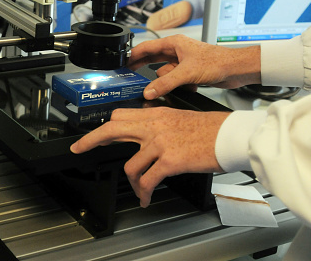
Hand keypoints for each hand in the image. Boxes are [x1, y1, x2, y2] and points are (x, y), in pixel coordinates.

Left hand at [70, 106, 229, 207]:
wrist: (231, 136)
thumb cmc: (212, 129)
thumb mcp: (181, 117)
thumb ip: (160, 123)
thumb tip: (146, 134)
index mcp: (156, 113)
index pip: (121, 115)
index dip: (105, 126)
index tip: (95, 133)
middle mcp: (154, 125)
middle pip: (112, 129)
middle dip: (91, 140)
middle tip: (79, 148)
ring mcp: (160, 142)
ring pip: (130, 165)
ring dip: (132, 182)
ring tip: (139, 190)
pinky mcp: (169, 160)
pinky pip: (147, 180)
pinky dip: (143, 193)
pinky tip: (146, 198)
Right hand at [128, 35, 260, 99]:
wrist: (236, 70)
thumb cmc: (217, 62)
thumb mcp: (186, 73)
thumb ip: (165, 83)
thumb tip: (148, 91)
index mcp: (173, 43)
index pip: (146, 47)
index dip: (133, 54)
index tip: (122, 62)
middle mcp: (176, 51)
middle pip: (152, 59)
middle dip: (142, 68)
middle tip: (128, 76)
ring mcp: (182, 62)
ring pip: (163, 73)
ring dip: (164, 81)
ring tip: (162, 88)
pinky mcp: (188, 73)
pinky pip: (173, 80)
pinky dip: (176, 86)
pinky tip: (185, 89)